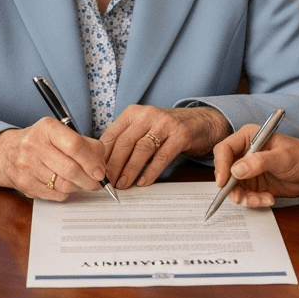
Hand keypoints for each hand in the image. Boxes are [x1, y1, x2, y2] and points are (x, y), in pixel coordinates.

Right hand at [0, 118, 108, 200]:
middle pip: (70, 169)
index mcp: (47, 128)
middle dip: (89, 180)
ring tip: (83, 184)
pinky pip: (54, 194)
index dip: (92, 161)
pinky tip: (66, 186)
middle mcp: (33, 144)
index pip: (75, 145)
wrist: (7, 153)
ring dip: (79, 187)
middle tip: (98, 184)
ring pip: (63, 184)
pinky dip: (65, 193)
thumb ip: (85, 144)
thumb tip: (102, 164)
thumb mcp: (60, 134)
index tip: (101, 172)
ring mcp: (26, 165)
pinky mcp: (24, 183)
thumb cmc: (42, 142)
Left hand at [100, 105, 231, 188]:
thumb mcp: (144, 129)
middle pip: (125, 142)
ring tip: (123, 185)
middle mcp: (147, 115)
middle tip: (107, 183)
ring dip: (130, 169)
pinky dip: (151, 171)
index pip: (111, 135)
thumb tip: (104, 165)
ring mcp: (165, 123)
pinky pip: (162, 155)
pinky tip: (143, 182)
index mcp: (133, 113)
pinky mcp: (181, 134)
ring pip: (141, 148)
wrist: (201, 122)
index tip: (96, 173)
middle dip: (114, 165)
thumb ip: (127, 141)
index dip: (102, 157)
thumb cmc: (167, 130)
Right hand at [212, 126, 298, 206]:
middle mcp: (245, 153)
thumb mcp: (282, 158)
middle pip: (225, 171)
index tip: (223, 183)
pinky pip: (246, 195)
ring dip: (245, 197)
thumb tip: (235, 171)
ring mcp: (249, 170)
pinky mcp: (256, 184)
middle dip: (232, 187)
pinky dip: (254, 201)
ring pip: (234, 187)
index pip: (224, 150)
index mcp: (248, 138)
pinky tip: (269, 199)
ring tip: (263, 199)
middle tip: (241, 198)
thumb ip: (258, 162)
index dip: (220, 166)